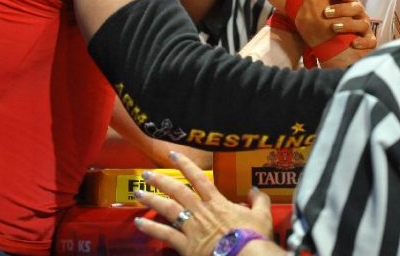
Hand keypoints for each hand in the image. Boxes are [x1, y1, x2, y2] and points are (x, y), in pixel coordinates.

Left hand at [134, 152, 275, 255]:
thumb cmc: (253, 236)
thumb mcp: (262, 215)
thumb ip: (259, 200)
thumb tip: (254, 190)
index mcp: (217, 202)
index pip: (198, 177)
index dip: (184, 164)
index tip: (172, 154)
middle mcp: (200, 211)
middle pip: (177, 191)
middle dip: (161, 181)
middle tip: (146, 173)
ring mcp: (191, 228)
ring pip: (167, 209)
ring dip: (151, 199)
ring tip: (137, 192)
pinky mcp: (186, 246)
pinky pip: (165, 235)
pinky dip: (151, 228)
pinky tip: (138, 223)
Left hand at [325, 0, 376, 50]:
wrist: (340, 46)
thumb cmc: (329, 23)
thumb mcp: (324, 9)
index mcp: (349, 1)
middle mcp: (359, 12)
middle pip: (355, 6)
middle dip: (341, 8)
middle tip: (326, 12)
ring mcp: (365, 27)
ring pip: (362, 23)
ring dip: (348, 25)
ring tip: (333, 27)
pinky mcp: (369, 41)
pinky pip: (370, 41)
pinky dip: (362, 42)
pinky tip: (353, 43)